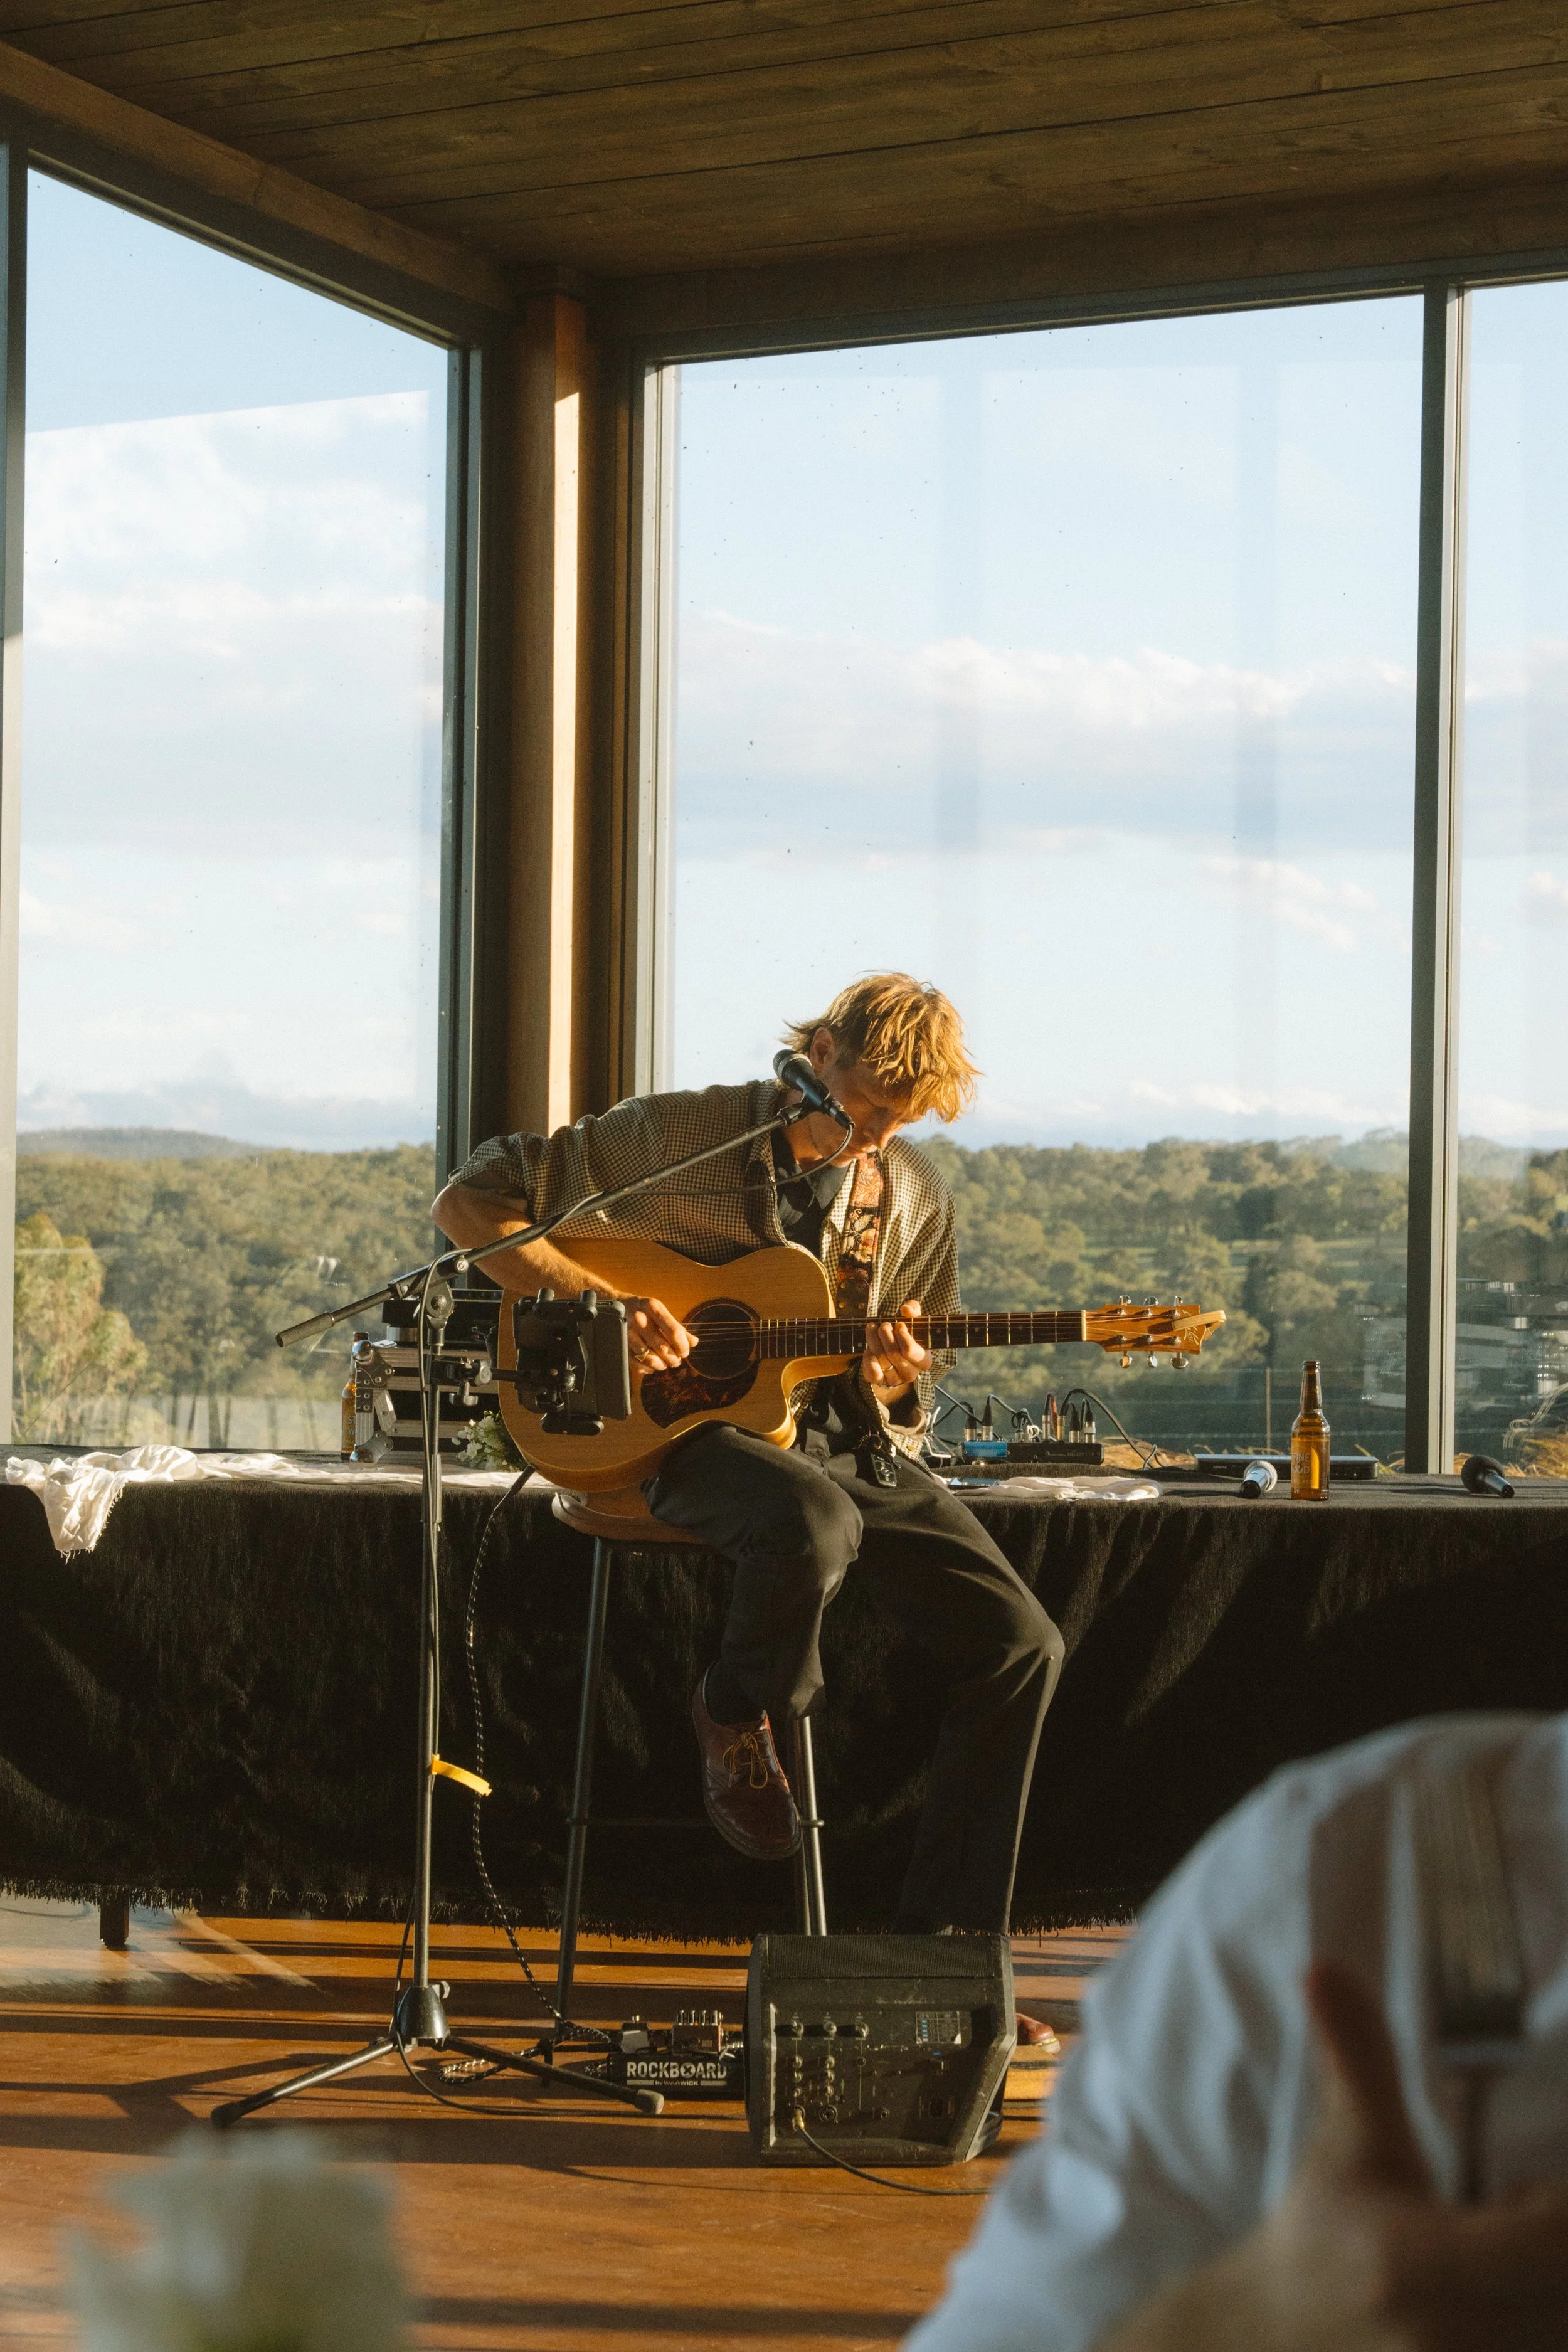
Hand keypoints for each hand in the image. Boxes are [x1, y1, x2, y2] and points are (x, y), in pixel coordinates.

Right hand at [620, 1297, 691, 1374]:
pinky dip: (647, 1368)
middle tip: (676, 1361)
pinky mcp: (619, 1344)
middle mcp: (639, 1319)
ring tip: (665, 1364)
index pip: (674, 1331)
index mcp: (653, 1307)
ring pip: (649, 1358)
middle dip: (673, 1358)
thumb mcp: (660, 1312)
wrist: (616, 1305)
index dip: (682, 1346)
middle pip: (662, 1347)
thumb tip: (694, 1342)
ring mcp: (627, 1332)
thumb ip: (678, 1327)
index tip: (685, 1352)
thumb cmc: (643, 1310)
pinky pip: (637, 1363)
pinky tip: (651, 1366)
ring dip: (661, 1365)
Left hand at [863, 1298, 930, 1398]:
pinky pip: (873, 1373)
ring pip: (881, 1359)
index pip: (910, 1350)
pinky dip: (868, 1359)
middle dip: (886, 1335)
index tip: (898, 1324)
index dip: (902, 1335)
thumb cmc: (906, 1335)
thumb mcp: (913, 1320)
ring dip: (873, 1340)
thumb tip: (906, 1309)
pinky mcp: (881, 1382)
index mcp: (923, 1361)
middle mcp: (911, 1373)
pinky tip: (868, 1349)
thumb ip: (914, 1309)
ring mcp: (896, 1379)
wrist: (894, 1352)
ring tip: (872, 1328)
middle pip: (893, 1353)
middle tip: (884, 1325)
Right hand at [1099, 1960, 1567, 2351]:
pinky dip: (1538, 2322)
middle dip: (1558, 2253)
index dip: (1559, 2214)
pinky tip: (1502, 2304)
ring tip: (1503, 2266)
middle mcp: (1451, 2338)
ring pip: (1560, 2331)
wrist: (1277, 2336)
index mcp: (1418, 2266)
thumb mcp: (1350, 2140)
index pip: (1560, 2245)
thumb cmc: (1326, 2230)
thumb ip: (1360, 2056)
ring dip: (1551, 2294)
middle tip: (1515, 2224)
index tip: (1523, 2193)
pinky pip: (1541, 2349)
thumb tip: (1324, 1967)